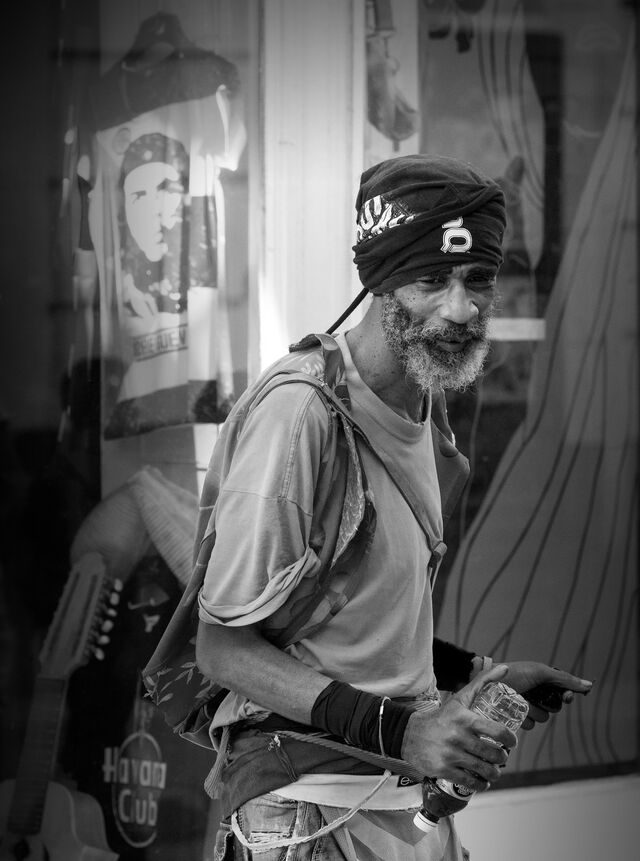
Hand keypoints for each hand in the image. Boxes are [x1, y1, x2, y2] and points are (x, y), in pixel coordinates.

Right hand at [401, 664, 515, 791]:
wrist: (410, 734)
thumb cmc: (442, 716)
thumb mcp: (461, 698)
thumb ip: (483, 682)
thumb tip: (505, 668)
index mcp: (465, 719)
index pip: (497, 731)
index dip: (510, 740)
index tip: (512, 742)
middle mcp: (458, 737)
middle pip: (494, 754)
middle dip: (502, 758)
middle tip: (501, 757)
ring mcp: (451, 755)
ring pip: (484, 771)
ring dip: (494, 773)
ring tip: (494, 770)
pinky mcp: (444, 770)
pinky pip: (470, 782)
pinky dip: (481, 784)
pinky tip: (482, 781)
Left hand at [500, 661, 592, 729]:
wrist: (488, 682)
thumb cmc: (514, 673)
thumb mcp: (540, 672)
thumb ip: (564, 679)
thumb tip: (589, 685)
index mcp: (544, 683)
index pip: (564, 695)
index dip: (566, 698)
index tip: (566, 698)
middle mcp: (537, 696)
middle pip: (554, 708)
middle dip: (545, 703)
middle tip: (533, 695)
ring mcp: (526, 708)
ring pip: (542, 719)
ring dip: (533, 710)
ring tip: (519, 700)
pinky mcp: (517, 719)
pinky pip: (529, 726)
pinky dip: (524, 719)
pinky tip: (513, 710)